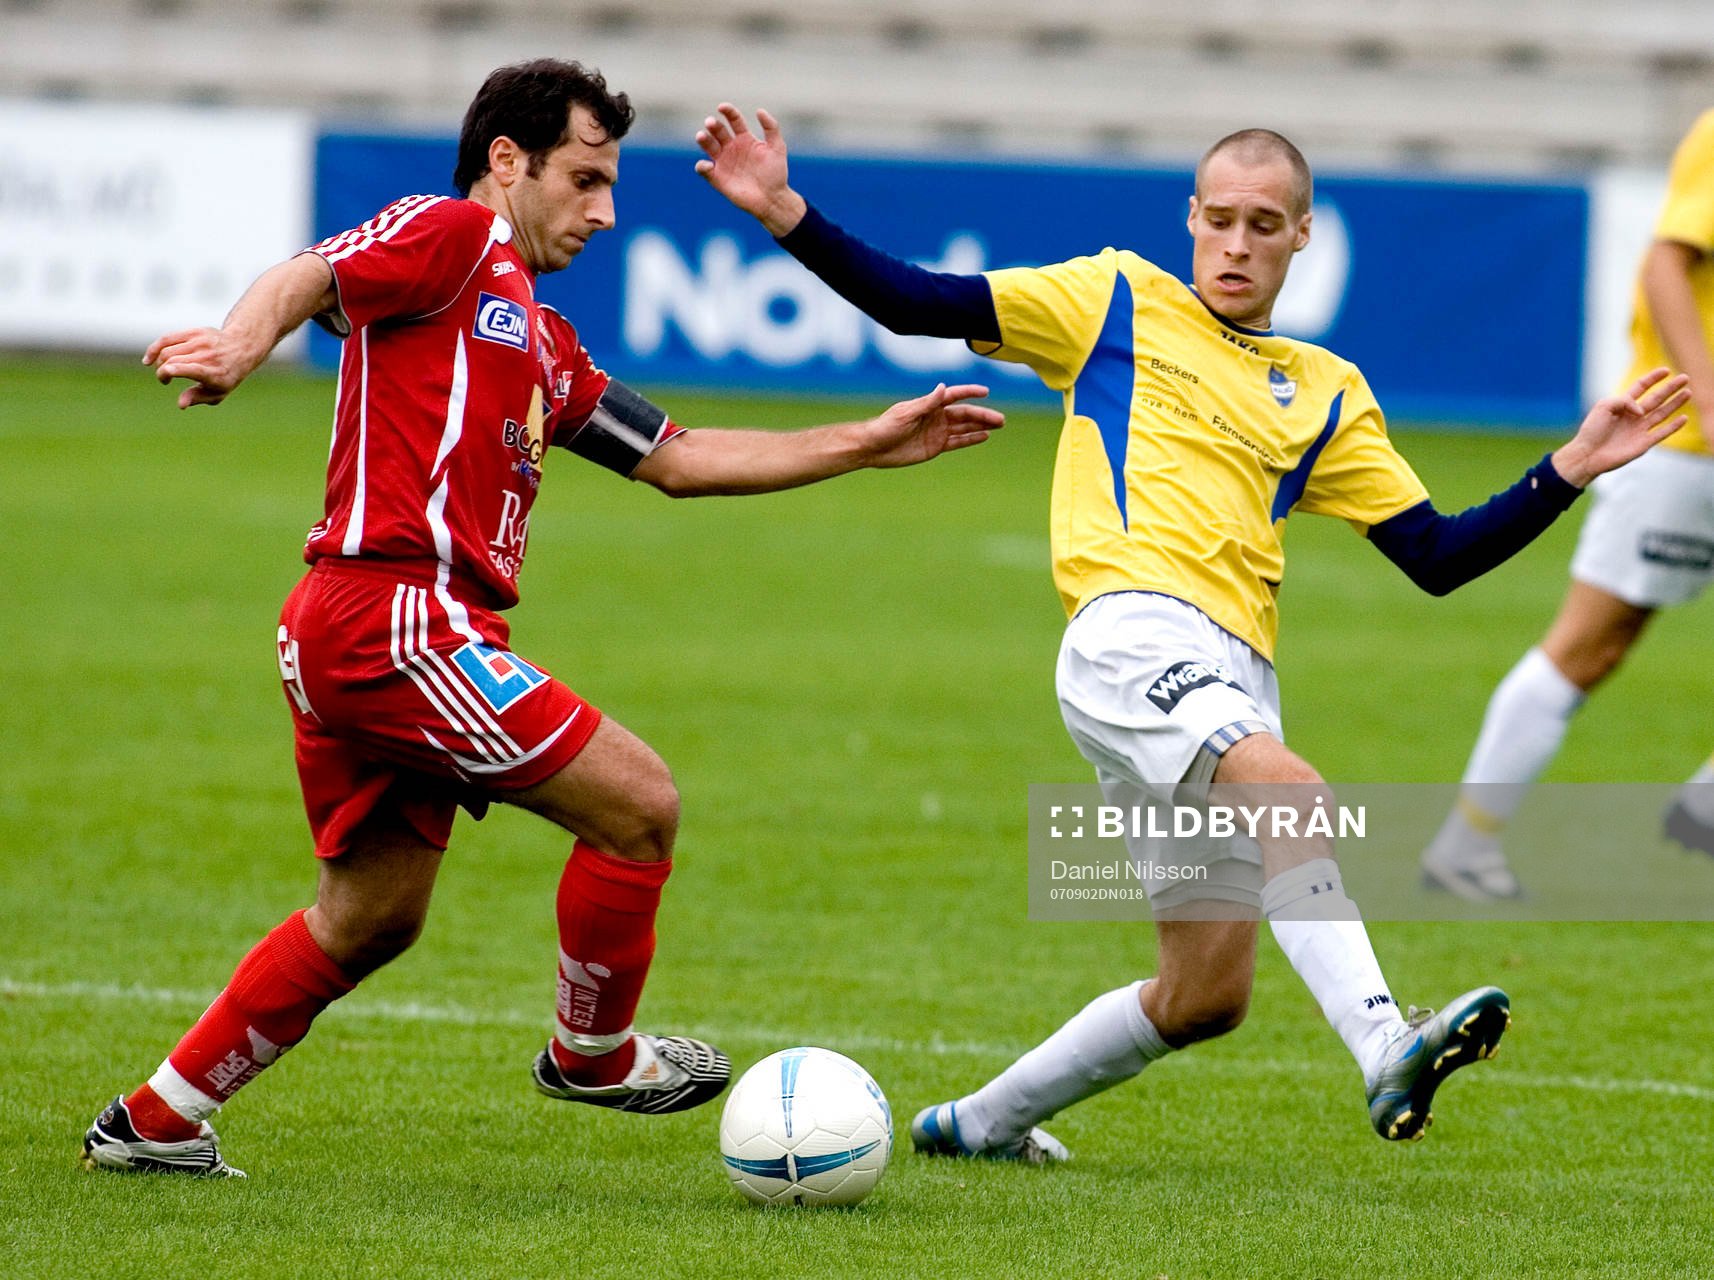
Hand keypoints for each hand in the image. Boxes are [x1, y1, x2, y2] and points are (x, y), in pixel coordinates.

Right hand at [143, 327, 263, 408]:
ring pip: (167, 350)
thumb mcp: (218, 392)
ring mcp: (200, 341)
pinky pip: (167, 339)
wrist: (241, 347)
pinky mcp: (194, 332)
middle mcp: (208, 355)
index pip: (194, 369)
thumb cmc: (227, 375)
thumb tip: (180, 404)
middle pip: (172, 360)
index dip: (175, 371)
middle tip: (165, 380)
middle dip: (162, 373)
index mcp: (216, 373)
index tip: (165, 377)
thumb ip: (197, 398)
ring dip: (159, 363)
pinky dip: (154, 349)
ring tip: (165, 371)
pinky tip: (148, 360)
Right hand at [694, 104, 806, 236]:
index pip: (733, 119)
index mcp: (744, 138)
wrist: (772, 199)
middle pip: (718, 131)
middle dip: (713, 125)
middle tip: (711, 123)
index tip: (722, 107)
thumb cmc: (776, 174)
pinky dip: (702, 166)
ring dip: (703, 139)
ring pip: (708, 146)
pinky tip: (708, 165)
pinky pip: (704, 169)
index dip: (727, 111)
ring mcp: (723, 162)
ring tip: (701, 136)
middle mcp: (731, 147)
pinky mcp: (717, 178)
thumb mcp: (778, 148)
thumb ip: (771, 127)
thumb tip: (759, 110)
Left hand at [856, 383, 1003, 468]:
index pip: (955, 396)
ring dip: (981, 426)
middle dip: (983, 415)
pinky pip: (958, 442)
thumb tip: (943, 388)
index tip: (985, 392)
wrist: (874, 448)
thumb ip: (927, 402)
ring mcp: (937, 431)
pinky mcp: (935, 446)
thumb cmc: (886, 427)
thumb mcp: (906, 413)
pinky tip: (984, 436)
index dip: (970, 393)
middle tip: (1001, 419)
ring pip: (965, 427)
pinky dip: (971, 439)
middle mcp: (936, 416)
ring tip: (998, 425)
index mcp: (930, 404)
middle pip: (965, 414)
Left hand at [1551, 367, 1690, 486]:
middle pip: (1656, 399)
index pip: (1641, 388)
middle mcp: (1633, 416)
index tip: (1666, 370)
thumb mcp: (1604, 406)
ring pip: (1662, 413)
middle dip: (1671, 388)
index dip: (1653, 379)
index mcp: (1622, 405)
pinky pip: (1662, 433)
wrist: (1587, 454)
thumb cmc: (1592, 430)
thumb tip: (1642, 410)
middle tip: (1685, 378)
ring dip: (1676, 403)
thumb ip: (1624, 400)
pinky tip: (1684, 418)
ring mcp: (1640, 429)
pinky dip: (1673, 426)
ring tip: (1688, 392)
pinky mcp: (1644, 443)